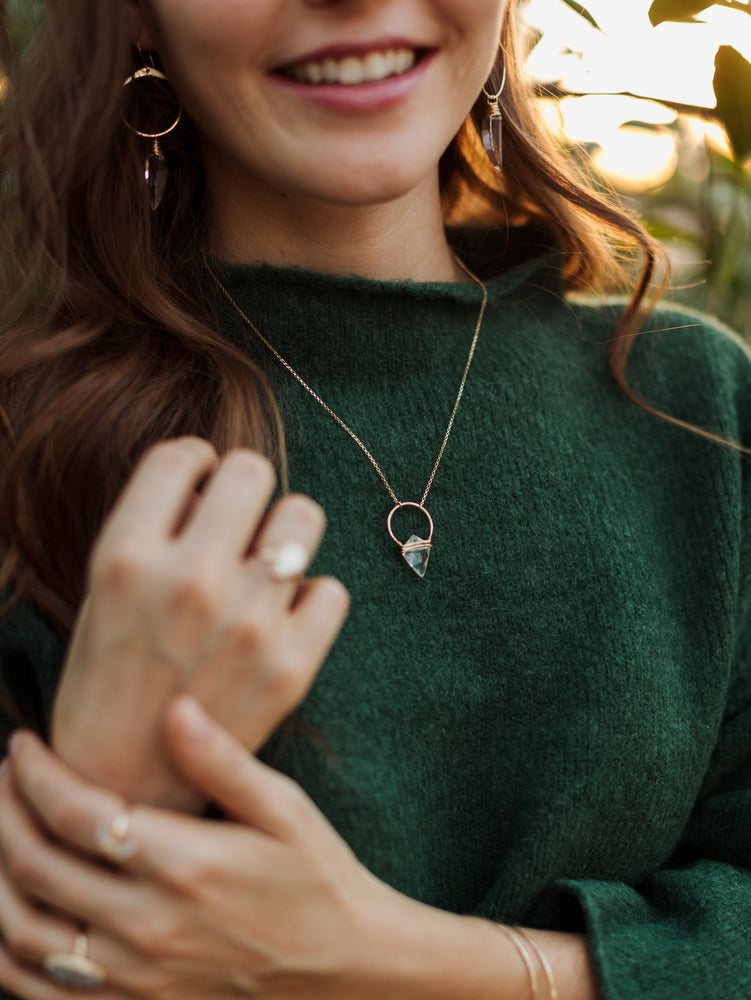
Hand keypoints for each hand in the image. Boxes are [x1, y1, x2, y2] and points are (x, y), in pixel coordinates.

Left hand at [0, 699, 412, 999]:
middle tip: (4, 776)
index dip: (36, 774)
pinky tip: (8, 912)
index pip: (75, 813)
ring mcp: (135, 975)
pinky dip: (7, 951)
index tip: (22, 743)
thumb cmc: (315, 876)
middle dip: (4, 812)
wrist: (342, 963)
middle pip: (35, 866)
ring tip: (0, 832)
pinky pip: (39, 990)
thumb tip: (176, 707)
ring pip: (23, 932)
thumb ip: (222, 760)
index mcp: (182, 864)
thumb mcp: (283, 807)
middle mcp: (147, 924)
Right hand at [53, 438, 349, 809]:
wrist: (123, 786)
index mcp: (126, 557)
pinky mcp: (292, 666)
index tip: (196, 485)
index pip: (182, 454)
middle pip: (253, 470)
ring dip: (284, 533)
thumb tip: (215, 477)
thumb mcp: (102, 590)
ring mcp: (247, 623)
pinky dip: (310, 599)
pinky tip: (281, 618)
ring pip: (303, 516)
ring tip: (262, 563)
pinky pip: (332, 589)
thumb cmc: (108, 679)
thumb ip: (154, 528)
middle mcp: (189, 581)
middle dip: (243, 488)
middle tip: (233, 521)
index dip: (194, 462)